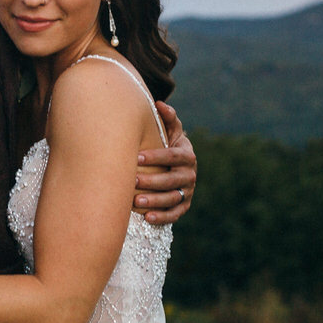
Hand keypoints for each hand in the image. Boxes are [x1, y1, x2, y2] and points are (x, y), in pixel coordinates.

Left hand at [133, 101, 195, 224]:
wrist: (177, 166)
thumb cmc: (167, 145)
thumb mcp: (171, 132)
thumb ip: (168, 119)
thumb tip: (159, 104)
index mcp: (187, 155)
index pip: (173, 156)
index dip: (156, 156)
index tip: (136, 157)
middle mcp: (190, 174)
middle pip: (172, 179)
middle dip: (152, 180)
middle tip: (131, 180)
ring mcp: (187, 192)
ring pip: (172, 198)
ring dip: (155, 200)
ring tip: (136, 201)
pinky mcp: (183, 207)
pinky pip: (174, 214)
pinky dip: (162, 217)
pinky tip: (147, 218)